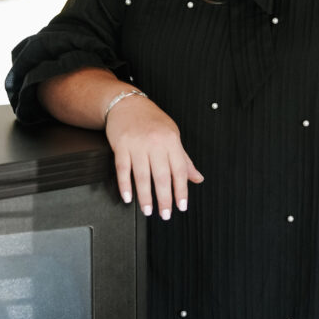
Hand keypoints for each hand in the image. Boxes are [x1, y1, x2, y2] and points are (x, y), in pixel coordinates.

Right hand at [104, 95, 203, 218]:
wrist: (127, 104)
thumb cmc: (151, 120)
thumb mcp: (172, 135)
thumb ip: (184, 159)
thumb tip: (197, 178)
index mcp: (171, 141)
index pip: (180, 170)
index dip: (181, 190)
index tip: (181, 206)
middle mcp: (155, 143)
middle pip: (162, 176)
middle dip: (164, 198)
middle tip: (165, 214)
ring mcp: (137, 145)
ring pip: (142, 175)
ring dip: (145, 196)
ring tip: (148, 210)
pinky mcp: (121, 146)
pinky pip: (123, 169)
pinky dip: (125, 185)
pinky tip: (128, 197)